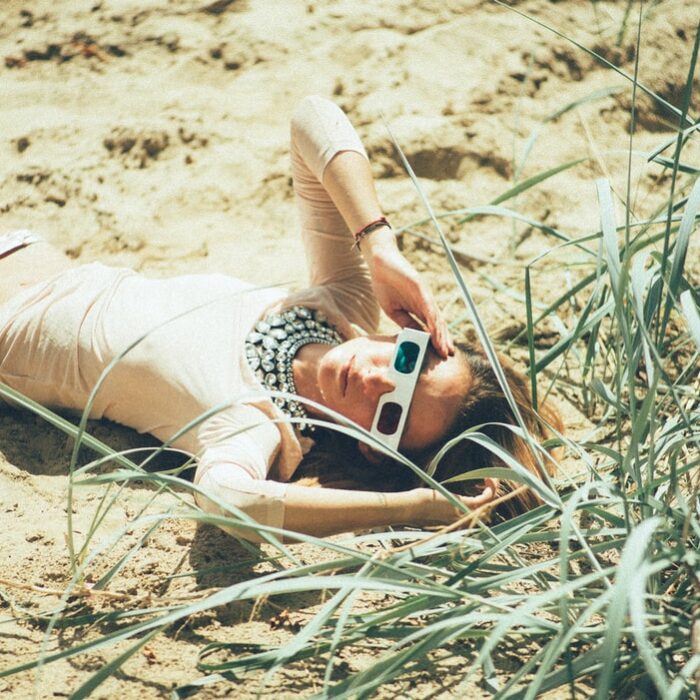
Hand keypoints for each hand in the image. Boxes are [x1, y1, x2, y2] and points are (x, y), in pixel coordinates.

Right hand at [364, 232, 453, 358]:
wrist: (379, 263)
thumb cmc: (384, 285)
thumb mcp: (393, 310)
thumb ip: (405, 322)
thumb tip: (415, 337)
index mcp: (418, 308)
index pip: (431, 326)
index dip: (437, 340)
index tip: (440, 354)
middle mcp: (425, 302)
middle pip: (437, 323)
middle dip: (443, 339)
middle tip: (447, 355)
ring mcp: (424, 294)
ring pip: (435, 316)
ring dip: (440, 333)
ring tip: (443, 347)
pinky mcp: (420, 286)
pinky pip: (427, 305)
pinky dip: (432, 319)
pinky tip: (434, 330)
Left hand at [414, 480, 497, 526]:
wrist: (414, 509)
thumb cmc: (420, 507)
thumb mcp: (435, 509)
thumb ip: (445, 507)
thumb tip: (444, 500)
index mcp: (459, 526)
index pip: (480, 517)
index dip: (484, 504)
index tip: (483, 489)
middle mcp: (466, 523)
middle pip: (488, 511)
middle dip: (492, 495)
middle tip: (491, 481)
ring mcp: (467, 515)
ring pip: (490, 503)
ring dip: (494, 489)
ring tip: (492, 478)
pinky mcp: (466, 505)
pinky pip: (487, 498)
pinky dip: (491, 487)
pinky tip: (488, 478)